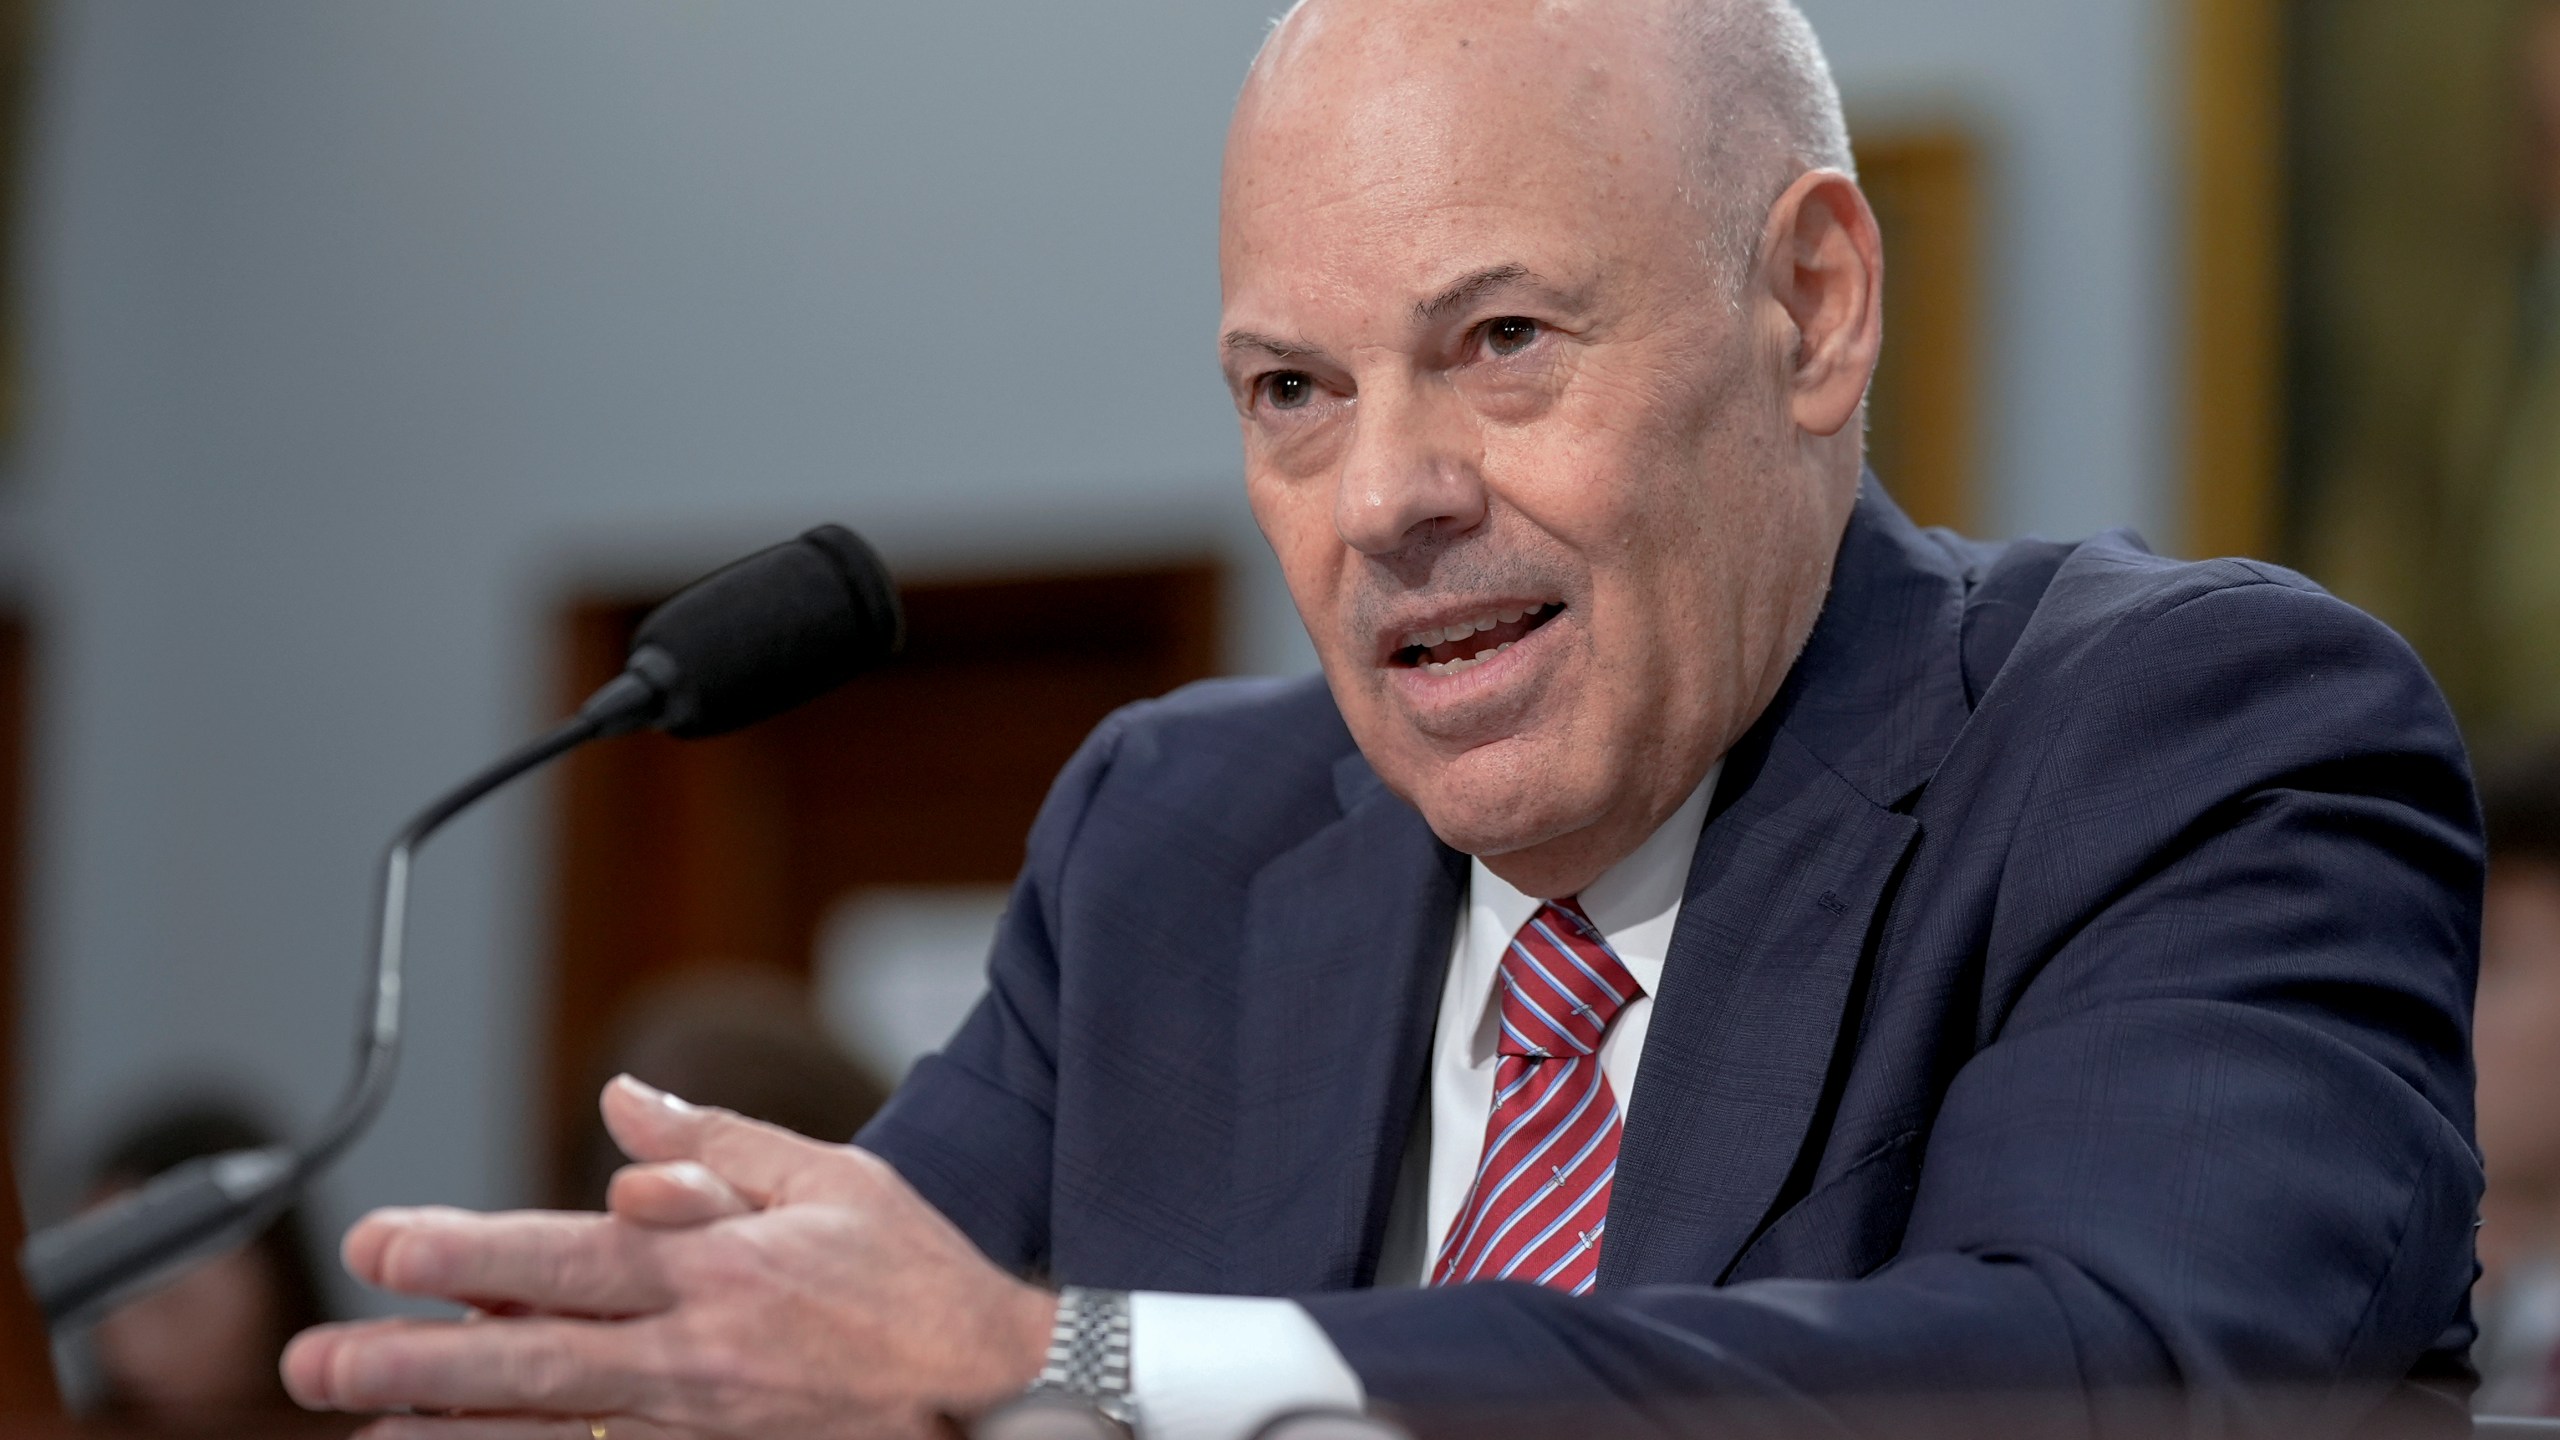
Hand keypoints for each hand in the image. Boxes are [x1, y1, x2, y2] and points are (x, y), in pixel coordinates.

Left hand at [282, 1076, 1056, 1439]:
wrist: (997, 1382)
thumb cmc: (912, 1268)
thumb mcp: (825, 1179)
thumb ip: (713, 1146)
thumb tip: (623, 1104)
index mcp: (720, 1268)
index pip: (569, 1258)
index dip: (467, 1255)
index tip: (382, 1246)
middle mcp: (697, 1354)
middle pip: (532, 1362)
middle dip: (413, 1364)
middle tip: (315, 1364)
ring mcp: (704, 1425)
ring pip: (552, 1434)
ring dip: (448, 1434)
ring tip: (360, 1430)